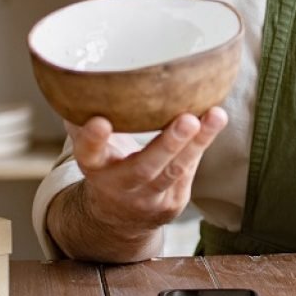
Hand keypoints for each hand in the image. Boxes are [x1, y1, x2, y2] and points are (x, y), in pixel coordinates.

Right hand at [66, 108, 227, 233]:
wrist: (117, 217)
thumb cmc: (106, 166)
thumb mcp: (90, 147)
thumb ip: (83, 118)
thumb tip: (78, 78)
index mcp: (94, 167)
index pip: (88, 153)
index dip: (92, 139)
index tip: (99, 122)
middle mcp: (119, 186)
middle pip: (143, 168)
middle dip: (167, 144)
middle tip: (188, 120)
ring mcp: (148, 198)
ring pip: (175, 171)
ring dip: (198, 142)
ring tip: (216, 115)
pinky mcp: (172, 202)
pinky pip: (189, 171)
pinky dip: (202, 144)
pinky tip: (215, 120)